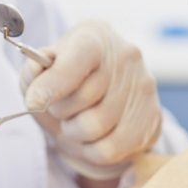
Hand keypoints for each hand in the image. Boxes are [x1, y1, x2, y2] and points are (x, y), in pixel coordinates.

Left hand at [20, 21, 161, 180]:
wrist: (103, 98)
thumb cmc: (67, 82)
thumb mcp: (43, 70)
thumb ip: (34, 70)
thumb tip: (36, 70)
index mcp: (96, 36)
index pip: (76, 60)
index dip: (52, 84)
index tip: (34, 102)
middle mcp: (126, 56)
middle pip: (82, 99)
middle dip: (61, 111)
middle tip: (60, 108)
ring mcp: (143, 86)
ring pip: (95, 127)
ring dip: (75, 133)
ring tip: (76, 122)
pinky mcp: (153, 118)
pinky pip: (110, 149)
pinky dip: (92, 151)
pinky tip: (92, 138)